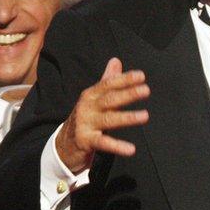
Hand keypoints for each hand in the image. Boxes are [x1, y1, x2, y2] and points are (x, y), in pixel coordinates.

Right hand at [56, 57, 149, 172]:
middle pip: (110, 99)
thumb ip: (108, 80)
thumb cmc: (85, 117)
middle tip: (146, 90)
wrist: (64, 143)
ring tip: (145, 116)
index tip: (141, 76)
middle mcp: (87, 107)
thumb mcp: (94, 98)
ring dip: (127, 117)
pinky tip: (131, 149)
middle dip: (128, 94)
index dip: (124, 79)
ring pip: (109, 119)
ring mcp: (86, 124)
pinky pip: (103, 143)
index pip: (108, 84)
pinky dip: (117, 146)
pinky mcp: (86, 141)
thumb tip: (116, 60)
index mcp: (91, 95)